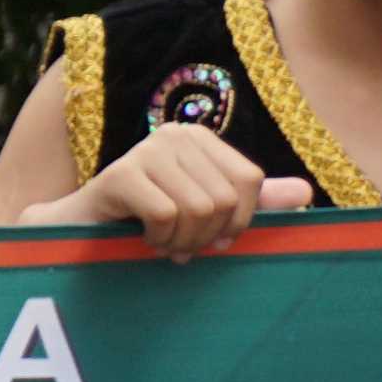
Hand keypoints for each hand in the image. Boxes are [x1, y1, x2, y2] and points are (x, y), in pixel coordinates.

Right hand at [50, 124, 312, 258]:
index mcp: (199, 139)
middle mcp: (173, 135)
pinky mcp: (119, 174)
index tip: (212, 240)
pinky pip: (166, 215)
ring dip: (179, 242)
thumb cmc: (143, 225)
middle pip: (224, 199)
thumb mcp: (203, 213)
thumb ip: (250, 203)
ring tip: (160, 243)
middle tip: (179, 246)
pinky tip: (141, 239)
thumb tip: (306, 193)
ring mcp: (145, 151)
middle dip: (204, 237)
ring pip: (198, 209)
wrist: (75, 233)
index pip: (249, 181)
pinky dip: (157, 240)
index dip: (237, 222)